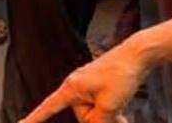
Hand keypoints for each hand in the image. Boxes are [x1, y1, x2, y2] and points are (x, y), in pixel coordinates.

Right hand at [20, 41, 146, 122]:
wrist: (137, 55)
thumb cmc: (121, 75)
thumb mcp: (110, 105)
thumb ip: (98, 121)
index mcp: (72, 88)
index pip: (48, 108)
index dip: (34, 119)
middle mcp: (76, 86)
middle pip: (83, 116)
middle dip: (101, 119)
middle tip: (118, 111)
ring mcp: (87, 86)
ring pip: (94, 113)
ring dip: (109, 115)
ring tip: (123, 108)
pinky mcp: (97, 86)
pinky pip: (99, 106)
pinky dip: (110, 110)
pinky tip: (121, 108)